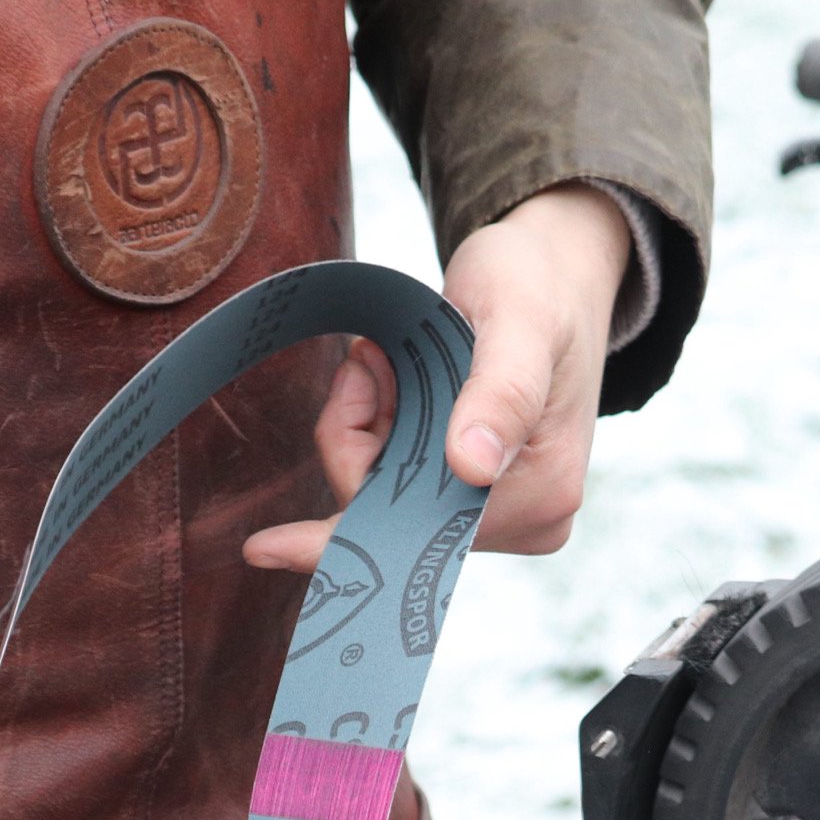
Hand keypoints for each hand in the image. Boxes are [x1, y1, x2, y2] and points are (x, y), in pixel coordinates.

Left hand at [244, 181, 632, 569]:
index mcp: (543, 496)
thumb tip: (472, 467)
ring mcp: (505, 509)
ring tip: (383, 359)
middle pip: (395, 517)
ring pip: (388, 497)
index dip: (354, 484)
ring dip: (367, 428)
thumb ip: (502, 392)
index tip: (264, 546)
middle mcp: (528, 520)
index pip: (413, 524)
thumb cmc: (538, 285)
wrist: (555, 272)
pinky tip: (383, 385)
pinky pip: (399, 481)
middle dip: (361, 440)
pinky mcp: (481, 489)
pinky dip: (377, 433)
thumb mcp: (521, 322)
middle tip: (369, 359)